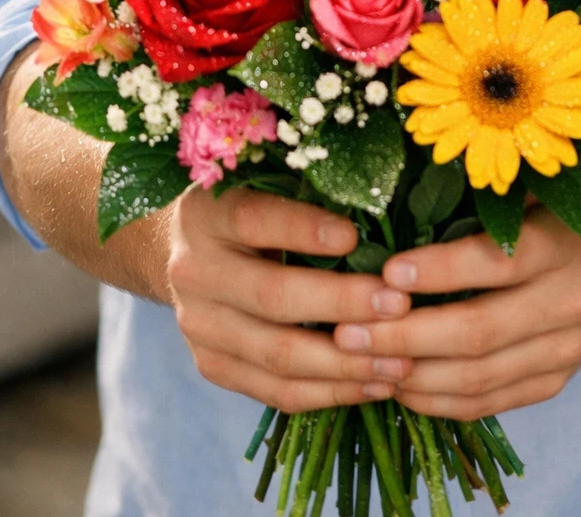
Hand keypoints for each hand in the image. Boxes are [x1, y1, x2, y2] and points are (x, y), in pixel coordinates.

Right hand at [167, 186, 413, 411]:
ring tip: (399, 360)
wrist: (181, 251)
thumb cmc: (247, 211)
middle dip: (343, 304)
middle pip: (273, 296)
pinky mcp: (212, 366)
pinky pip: (276, 392)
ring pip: (278, 356)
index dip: (304, 230)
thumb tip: (380, 222)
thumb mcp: (261, 188)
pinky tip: (374, 384)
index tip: (355, 236)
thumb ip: (306, 199)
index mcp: (208, 215)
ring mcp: (199, 327)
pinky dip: (330, 392)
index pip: (254, 220)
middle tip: (399, 305)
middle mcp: (194, 272)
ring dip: (347, 363)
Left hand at [332, 207, 580, 419]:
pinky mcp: (555, 383)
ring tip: (361, 363)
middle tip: (347, 332)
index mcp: (561, 245)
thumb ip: (478, 204)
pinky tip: (398, 386)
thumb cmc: (556, 214)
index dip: (436, 272)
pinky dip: (437, 401)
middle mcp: (570, 303)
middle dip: (403, 336)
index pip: (492, 263)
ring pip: (478, 377)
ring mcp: (565, 351)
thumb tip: (392, 210)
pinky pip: (489, 403)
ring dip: (412, 376)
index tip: (384, 274)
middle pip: (477, 332)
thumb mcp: (527, 192)